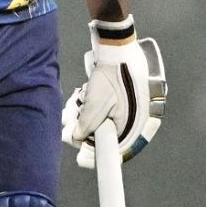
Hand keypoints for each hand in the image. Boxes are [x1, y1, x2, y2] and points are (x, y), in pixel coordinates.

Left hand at [61, 18, 166, 167]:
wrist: (117, 47)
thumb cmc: (113, 75)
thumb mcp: (96, 104)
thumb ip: (86, 125)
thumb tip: (77, 138)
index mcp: (135, 124)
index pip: (118, 151)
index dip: (98, 157)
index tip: (82, 159)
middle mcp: (133, 120)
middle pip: (106, 138)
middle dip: (84, 133)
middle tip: (70, 126)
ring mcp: (125, 109)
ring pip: (99, 124)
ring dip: (82, 118)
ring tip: (72, 108)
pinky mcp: (117, 100)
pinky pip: (100, 112)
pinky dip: (87, 109)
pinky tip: (79, 99)